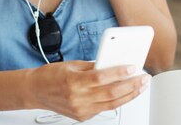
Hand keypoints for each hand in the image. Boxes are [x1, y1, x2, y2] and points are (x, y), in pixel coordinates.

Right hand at [27, 61, 149, 121]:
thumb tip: (113, 63)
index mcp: (74, 82)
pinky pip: (103, 109)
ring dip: (129, 95)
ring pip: (111, 105)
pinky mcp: (82, 117)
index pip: (102, 78)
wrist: (36, 90)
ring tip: (140, 87)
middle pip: (111, 94)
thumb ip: (93, 66)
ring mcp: (81, 110)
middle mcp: (78, 98)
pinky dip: (116, 101)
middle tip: (144, 79)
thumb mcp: (72, 64)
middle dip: (131, 86)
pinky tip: (125, 94)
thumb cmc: (51, 75)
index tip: (133, 68)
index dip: (119, 73)